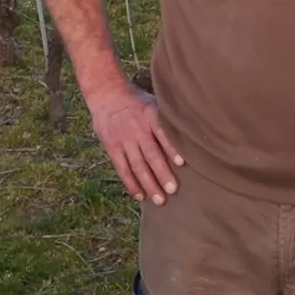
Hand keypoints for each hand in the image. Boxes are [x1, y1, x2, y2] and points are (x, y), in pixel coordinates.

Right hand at [88, 84, 184, 204]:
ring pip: (137, 166)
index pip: (162, 133)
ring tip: (159, 199)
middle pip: (151, 154)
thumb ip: (165, 118)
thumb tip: (188, 133)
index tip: (182, 163)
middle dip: (162, 173)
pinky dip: (131, 183)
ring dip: (149, 184)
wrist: (106, 94)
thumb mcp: (152, 102)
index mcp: (149, 115)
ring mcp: (123, 140)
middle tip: (173, 190)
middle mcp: (136, 129)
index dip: (172, 148)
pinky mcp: (112, 148)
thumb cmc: (137, 101)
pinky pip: (122, 169)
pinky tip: (140, 195)